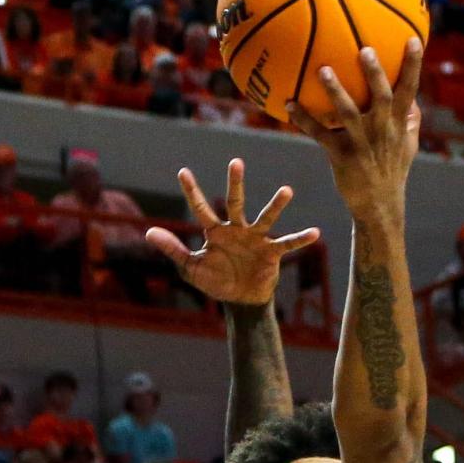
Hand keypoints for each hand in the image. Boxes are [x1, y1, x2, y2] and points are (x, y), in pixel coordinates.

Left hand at [146, 158, 318, 305]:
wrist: (240, 300)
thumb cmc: (216, 281)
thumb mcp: (191, 268)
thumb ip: (173, 249)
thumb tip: (148, 231)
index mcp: (216, 232)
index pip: (201, 209)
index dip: (192, 192)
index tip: (182, 172)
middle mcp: (237, 229)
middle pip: (235, 203)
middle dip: (235, 184)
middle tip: (236, 162)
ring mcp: (256, 239)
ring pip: (266, 217)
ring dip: (276, 205)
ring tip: (287, 191)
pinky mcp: (272, 253)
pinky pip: (287, 243)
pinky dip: (300, 239)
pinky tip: (315, 233)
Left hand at [287, 40, 422, 221]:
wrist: (378, 206)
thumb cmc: (392, 171)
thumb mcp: (409, 146)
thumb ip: (410, 121)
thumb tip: (414, 99)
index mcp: (398, 124)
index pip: (409, 90)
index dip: (413, 65)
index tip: (413, 40)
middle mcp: (382, 130)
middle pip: (381, 97)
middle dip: (374, 73)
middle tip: (364, 49)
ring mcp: (361, 144)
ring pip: (347, 113)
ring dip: (335, 91)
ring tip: (323, 70)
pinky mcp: (341, 156)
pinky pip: (320, 135)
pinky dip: (304, 120)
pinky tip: (289, 104)